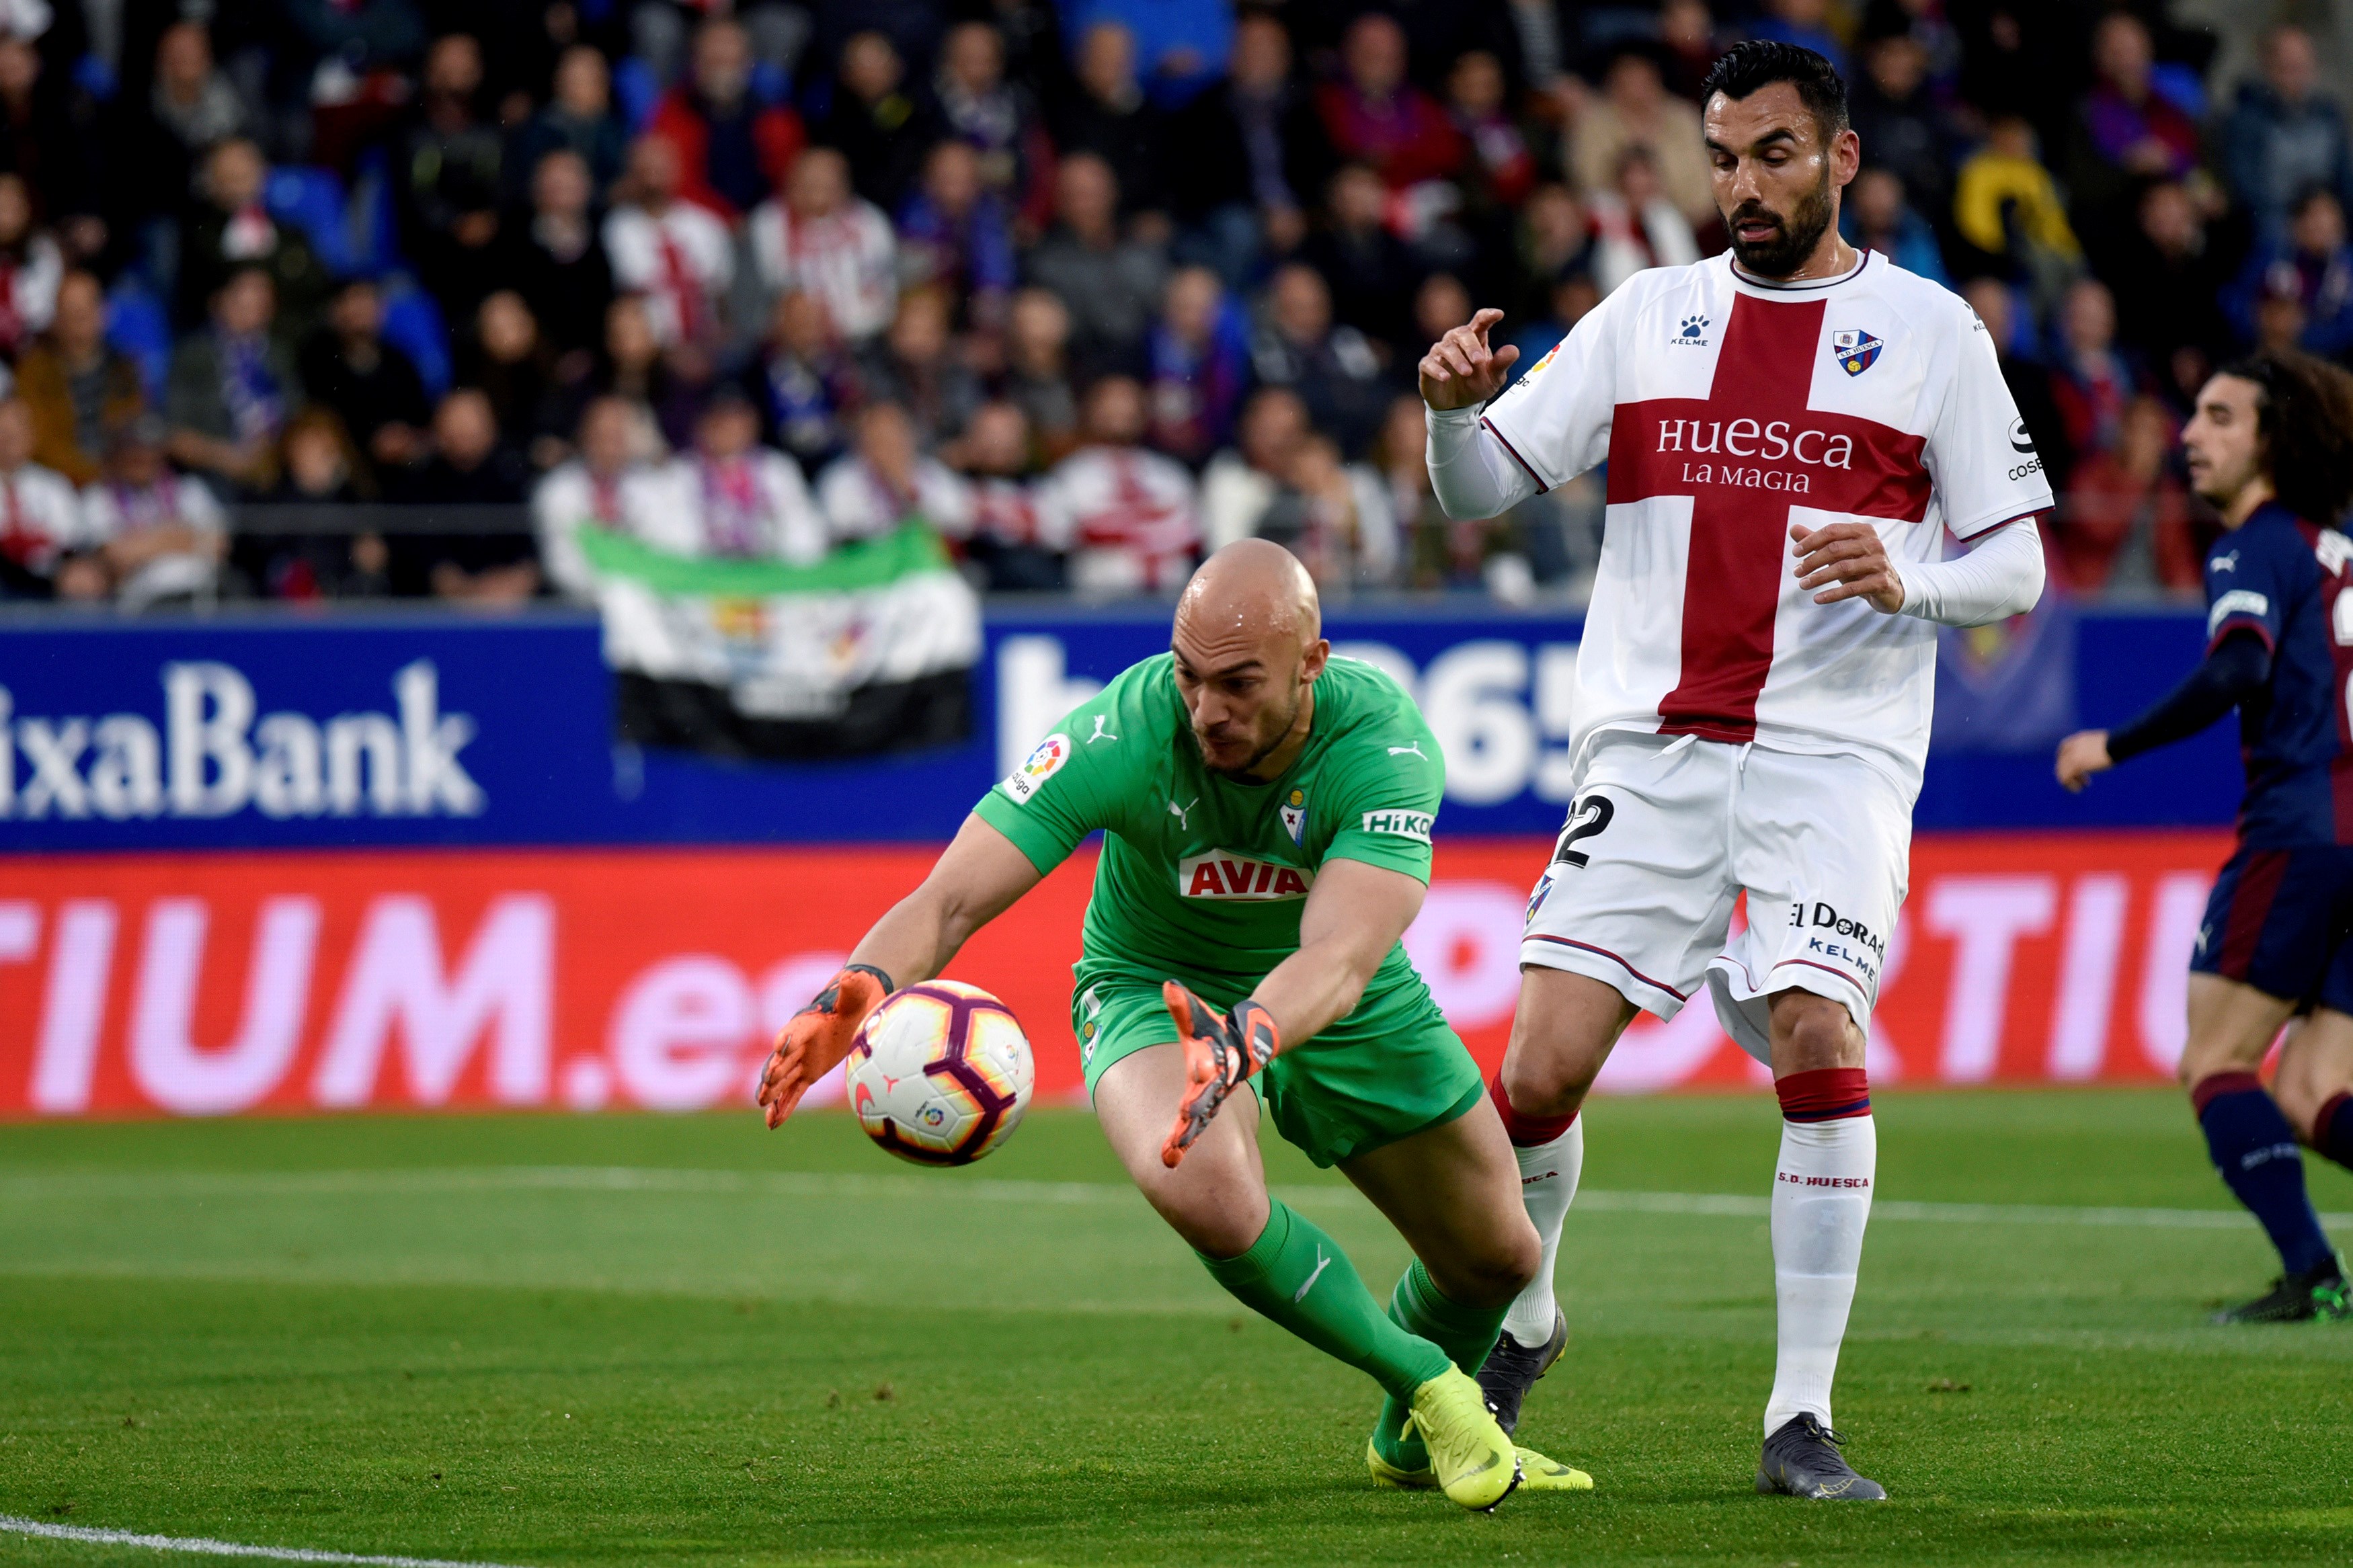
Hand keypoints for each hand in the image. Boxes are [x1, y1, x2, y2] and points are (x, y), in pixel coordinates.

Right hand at [757, 964, 892, 1128]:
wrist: (857, 1008)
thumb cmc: (857, 1000)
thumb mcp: (858, 994)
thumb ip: (853, 988)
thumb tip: (852, 976)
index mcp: (807, 1024)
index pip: (795, 1032)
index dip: (787, 1039)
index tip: (780, 1046)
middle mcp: (798, 1044)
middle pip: (783, 1059)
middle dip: (775, 1070)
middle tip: (767, 1083)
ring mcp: (801, 1061)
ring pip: (783, 1079)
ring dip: (773, 1091)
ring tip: (761, 1104)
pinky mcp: (808, 1074)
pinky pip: (793, 1093)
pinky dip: (783, 1108)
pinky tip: (772, 1125)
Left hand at [1159, 982, 1278, 1167]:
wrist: (1243, 1047)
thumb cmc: (1215, 1031)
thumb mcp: (1198, 1019)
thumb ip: (1183, 1006)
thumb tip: (1169, 985)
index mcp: (1207, 1073)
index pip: (1198, 1089)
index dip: (1192, 1101)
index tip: (1182, 1114)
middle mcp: (1209, 1092)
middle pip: (1197, 1115)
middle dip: (1185, 1133)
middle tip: (1171, 1151)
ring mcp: (1208, 1102)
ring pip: (1195, 1125)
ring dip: (1182, 1143)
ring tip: (1167, 1159)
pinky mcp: (1204, 1107)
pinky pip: (1191, 1127)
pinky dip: (1182, 1142)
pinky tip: (1169, 1158)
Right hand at [1419, 307, 1520, 411]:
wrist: (1456, 406)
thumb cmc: (1475, 385)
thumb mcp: (1493, 378)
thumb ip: (1502, 364)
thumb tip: (1513, 350)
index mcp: (1475, 339)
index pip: (1480, 321)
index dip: (1488, 316)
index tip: (1498, 314)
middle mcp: (1456, 342)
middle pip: (1462, 333)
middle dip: (1471, 345)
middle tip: (1479, 360)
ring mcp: (1440, 353)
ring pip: (1446, 348)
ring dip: (1457, 360)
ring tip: (1467, 373)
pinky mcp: (1427, 366)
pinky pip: (1429, 364)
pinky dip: (1437, 370)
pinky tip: (1446, 377)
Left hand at [1791, 521, 1904, 611]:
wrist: (1889, 587)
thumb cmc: (1859, 566)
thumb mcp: (1840, 552)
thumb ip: (1818, 540)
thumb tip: (1793, 529)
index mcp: (1862, 531)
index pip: (1832, 531)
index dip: (1811, 541)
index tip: (1795, 553)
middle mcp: (1873, 543)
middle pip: (1835, 549)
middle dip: (1812, 561)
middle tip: (1797, 572)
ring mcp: (1878, 562)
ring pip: (1843, 568)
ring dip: (1819, 578)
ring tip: (1803, 585)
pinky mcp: (1880, 582)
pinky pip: (1852, 588)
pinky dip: (1832, 594)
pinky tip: (1817, 598)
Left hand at [2055, 730, 2112, 792]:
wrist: (2117, 744)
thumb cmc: (2116, 744)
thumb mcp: (2100, 742)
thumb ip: (2093, 748)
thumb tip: (2098, 753)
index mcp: (2078, 739)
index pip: (2063, 748)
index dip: (2063, 758)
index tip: (2068, 767)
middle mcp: (2073, 747)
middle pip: (2061, 762)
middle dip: (2067, 773)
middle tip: (2079, 781)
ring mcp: (2074, 755)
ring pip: (2062, 772)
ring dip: (2069, 781)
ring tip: (2079, 787)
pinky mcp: (2078, 764)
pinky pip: (2067, 777)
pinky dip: (2071, 785)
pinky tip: (2079, 789)